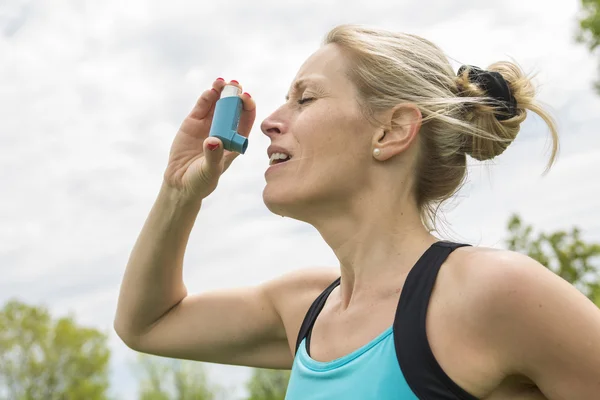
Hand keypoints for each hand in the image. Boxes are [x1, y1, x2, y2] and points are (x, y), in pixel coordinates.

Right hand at [163, 79, 255, 200]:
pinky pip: (202, 107)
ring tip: (222, 82)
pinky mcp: (193, 122)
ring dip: (221, 92)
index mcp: (234, 142)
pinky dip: (207, 97)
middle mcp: (224, 130)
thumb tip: (213, 141)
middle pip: (233, 109)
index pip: (245, 121)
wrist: (180, 183)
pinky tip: (211, 90)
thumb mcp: (209, 171)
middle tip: (235, 85)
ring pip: (218, 104)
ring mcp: (208, 125)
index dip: (248, 108)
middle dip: (236, 95)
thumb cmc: (201, 180)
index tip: (246, 98)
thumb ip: (213, 156)